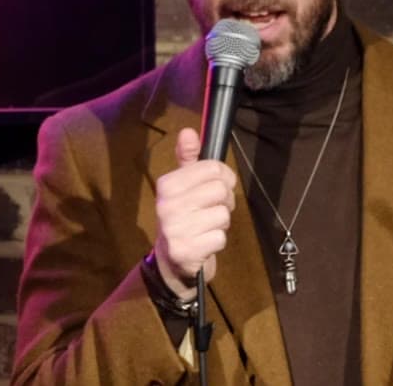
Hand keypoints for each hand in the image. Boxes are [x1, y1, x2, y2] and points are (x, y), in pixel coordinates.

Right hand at [152, 128, 237, 300]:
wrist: (172, 262)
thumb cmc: (183, 217)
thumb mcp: (183, 186)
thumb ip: (188, 159)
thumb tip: (188, 132)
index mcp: (167, 185)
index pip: (213, 168)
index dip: (224, 177)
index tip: (219, 187)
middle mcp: (167, 205)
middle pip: (221, 190)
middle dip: (225, 201)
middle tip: (214, 209)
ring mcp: (175, 229)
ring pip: (223, 215)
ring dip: (221, 223)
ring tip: (207, 226)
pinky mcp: (185, 251)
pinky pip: (220, 237)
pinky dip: (217, 241)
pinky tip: (205, 242)